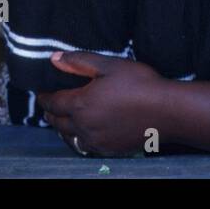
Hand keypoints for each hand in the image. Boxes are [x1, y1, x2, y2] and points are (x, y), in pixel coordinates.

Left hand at [37, 51, 167, 156]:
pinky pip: (86, 147)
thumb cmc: (139, 83)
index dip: (45, 97)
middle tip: (49, 106)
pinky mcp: (110, 149)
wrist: (168, 111)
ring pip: (70, 138)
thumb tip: (54, 58)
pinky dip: (79, 139)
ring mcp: (97, 141)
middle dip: (50, 113)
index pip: (53, 103)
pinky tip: (84, 134)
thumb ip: (78, 62)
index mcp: (81, 105)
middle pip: (57, 123)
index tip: (41, 92)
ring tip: (62, 121)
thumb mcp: (108, 64)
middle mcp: (85, 126)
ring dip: (62, 129)